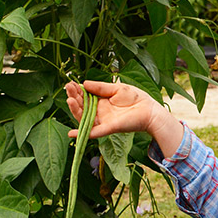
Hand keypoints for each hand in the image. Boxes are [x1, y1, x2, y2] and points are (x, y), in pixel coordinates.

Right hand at [65, 81, 183, 156]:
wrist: (150, 110)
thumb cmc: (136, 99)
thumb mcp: (116, 88)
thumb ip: (100, 87)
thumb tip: (84, 83)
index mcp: (101, 102)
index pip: (84, 97)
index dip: (77, 91)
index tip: (70, 83)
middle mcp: (99, 112)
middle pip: (82, 107)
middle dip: (74, 97)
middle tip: (68, 88)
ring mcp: (103, 121)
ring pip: (84, 118)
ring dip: (75, 110)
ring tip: (70, 100)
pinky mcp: (109, 128)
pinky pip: (93, 132)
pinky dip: (82, 133)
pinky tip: (71, 133)